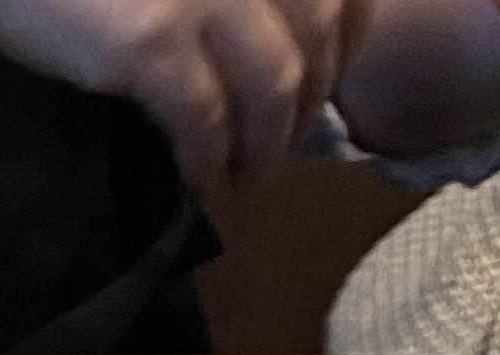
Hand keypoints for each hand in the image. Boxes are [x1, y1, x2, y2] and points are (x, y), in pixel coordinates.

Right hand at [0, 0, 356, 184]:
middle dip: (312, 96)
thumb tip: (268, 36)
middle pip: (319, 28)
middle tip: (287, 141)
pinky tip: (201, 182)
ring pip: (276, 83)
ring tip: (249, 176)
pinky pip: (206, 119)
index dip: (345, 32)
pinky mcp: (154, 41)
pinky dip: (211, 160)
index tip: (327, 74)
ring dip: (271, 143)